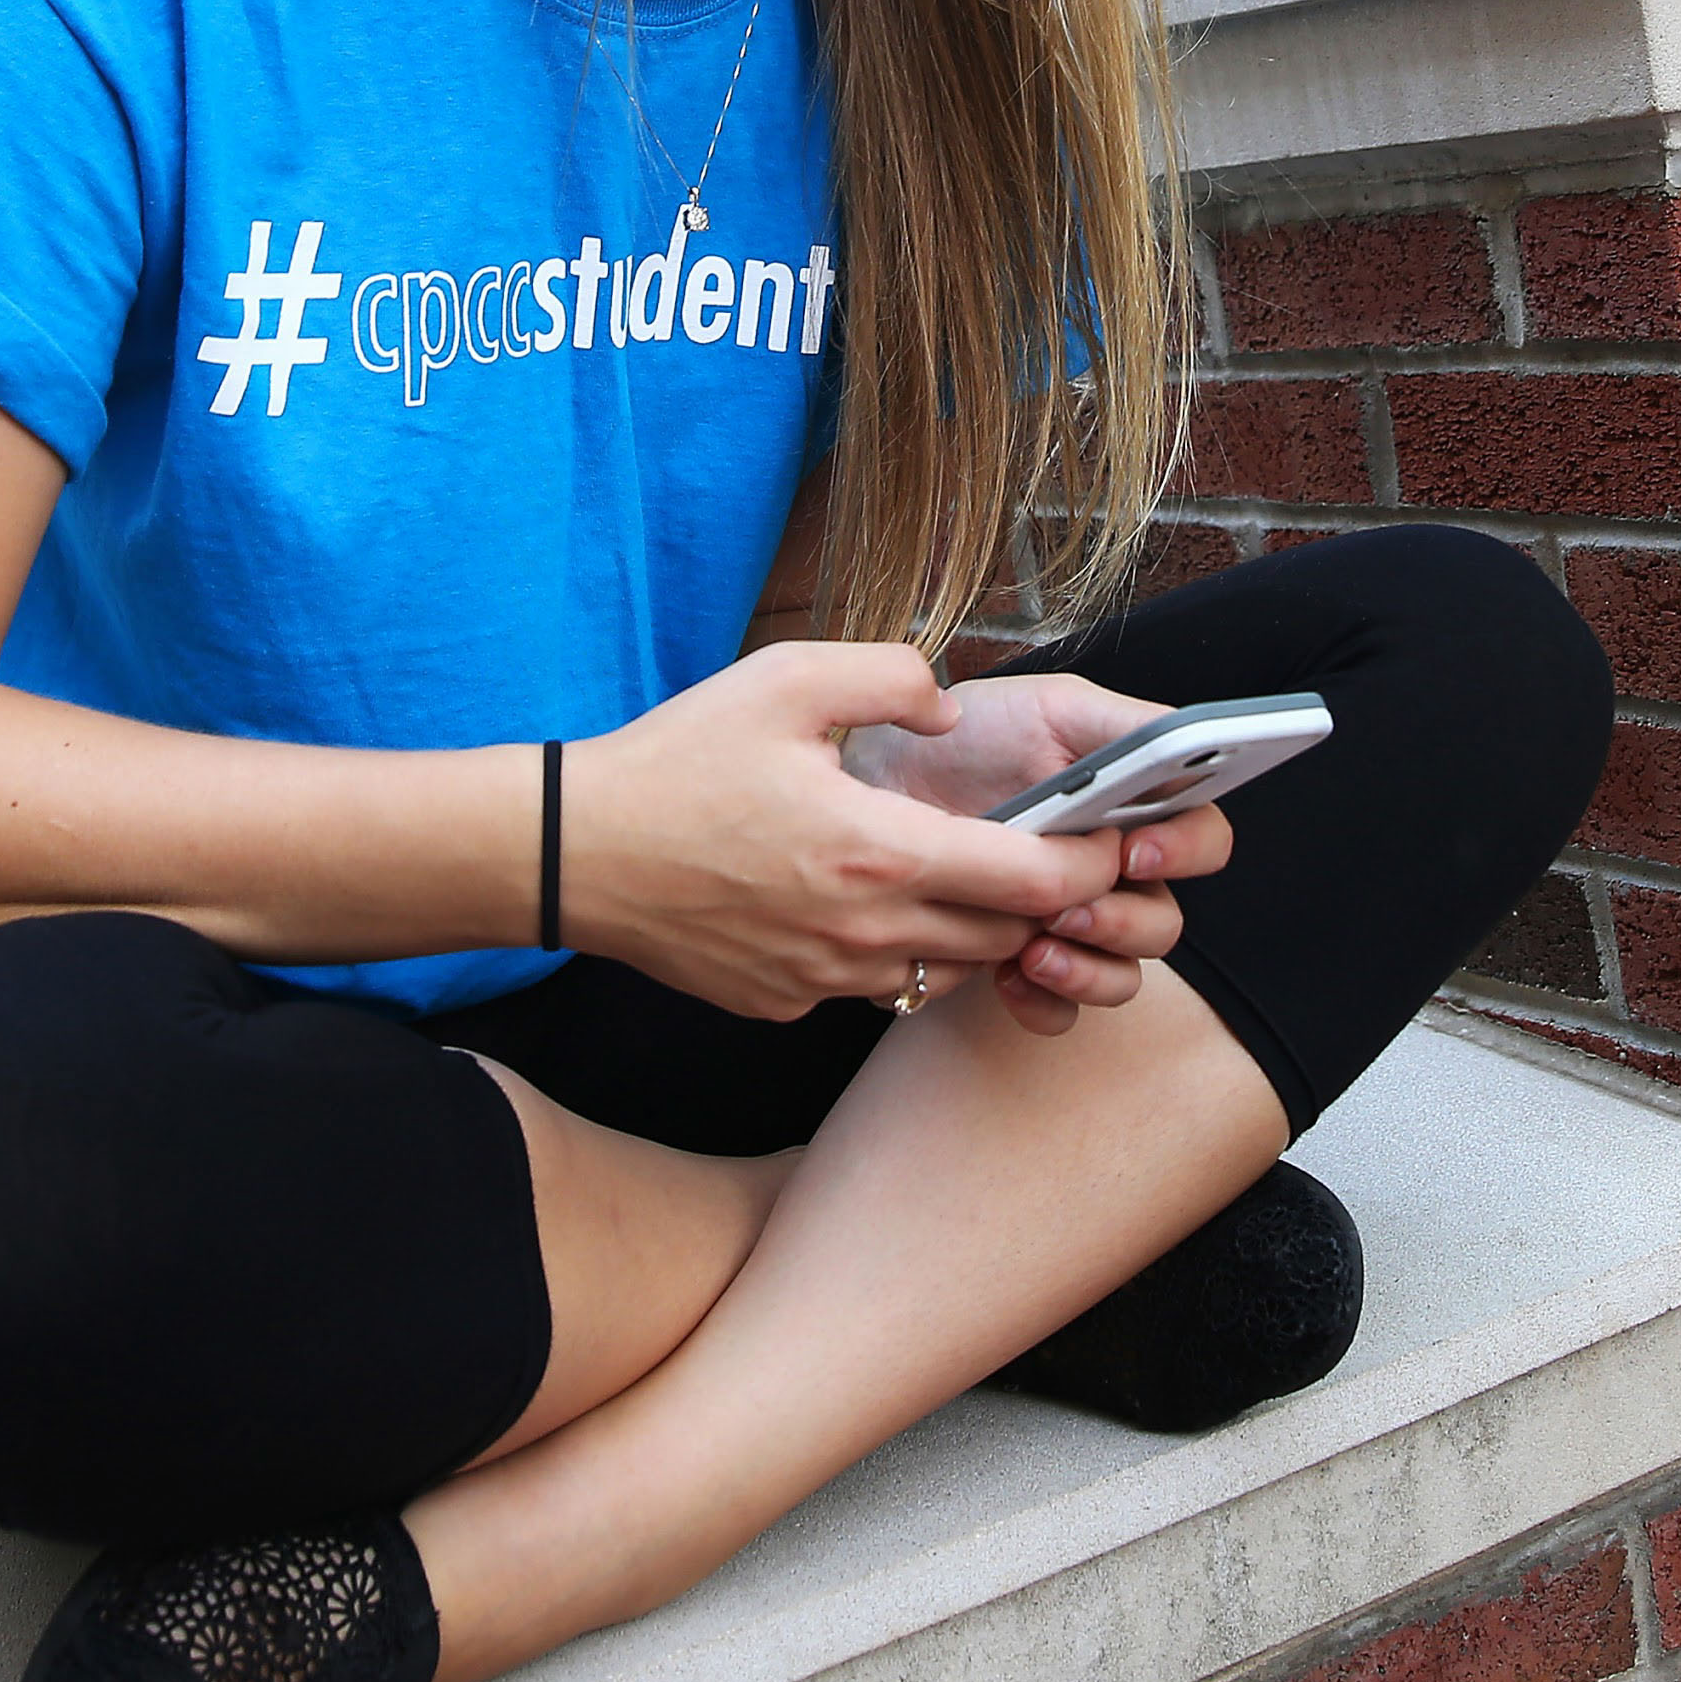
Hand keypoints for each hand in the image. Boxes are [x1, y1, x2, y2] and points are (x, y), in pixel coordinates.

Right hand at [560, 646, 1211, 1029]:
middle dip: (1040, 899)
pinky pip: (875, 985)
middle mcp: (864, 933)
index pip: (1036, 884)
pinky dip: (893, 949)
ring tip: (948, 865)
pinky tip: (858, 896)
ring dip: (968, 926)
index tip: (1103, 834)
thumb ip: (895, 677)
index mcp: (878, 854)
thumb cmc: (680, 760)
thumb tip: (953, 713)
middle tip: (1039, 846)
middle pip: (1006, 937)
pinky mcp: (788, 1003)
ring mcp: (825, 979)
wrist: (578, 852)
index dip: (1089, 863)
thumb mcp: (786, 678)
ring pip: (945, 968)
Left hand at [844, 671, 1232, 1035]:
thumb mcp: (1050, 708)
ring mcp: (1071, 922)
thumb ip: (1126, 725)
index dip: (1186, 851)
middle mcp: (1113, 872)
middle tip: (1067, 907)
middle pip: (1165, 922)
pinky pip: (1061, 1012)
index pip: (1202, 838)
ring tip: (1035, 947)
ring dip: (1089, 970)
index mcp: (1135, 808)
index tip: (1135, 850)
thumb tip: (1186, 744)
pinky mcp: (1025, 962)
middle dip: (1124, 921)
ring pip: (1124, 976)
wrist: (883, 780)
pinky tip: (1008, 975)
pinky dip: (1044, 1002)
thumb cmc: (969, 737)